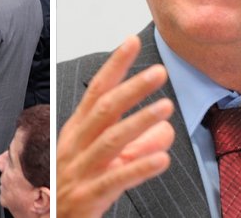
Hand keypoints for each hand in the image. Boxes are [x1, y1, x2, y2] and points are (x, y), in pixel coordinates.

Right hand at [57, 35, 175, 217]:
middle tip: (159, 73)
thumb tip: (166, 129)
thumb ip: (136, 144)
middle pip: (103, 111)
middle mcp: (74, 147)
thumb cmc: (74, 189)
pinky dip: (139, 167)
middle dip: (131, 89)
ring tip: (166, 107)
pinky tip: (161, 159)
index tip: (132, 43)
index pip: (95, 92)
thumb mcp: (104, 162)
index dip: (114, 67)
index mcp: (75, 133)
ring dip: (139, 122)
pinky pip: (115, 179)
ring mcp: (79, 172)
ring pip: (110, 141)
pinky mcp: (87, 196)